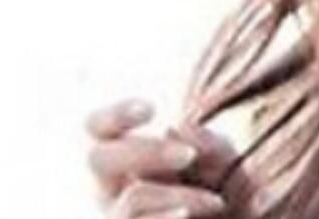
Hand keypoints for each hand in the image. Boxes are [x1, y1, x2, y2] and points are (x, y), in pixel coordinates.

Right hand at [86, 97, 234, 217]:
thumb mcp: (221, 159)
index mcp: (124, 158)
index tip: (151, 109)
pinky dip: (167, 218)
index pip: (96, 128)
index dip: (114, 114)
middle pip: (97, 159)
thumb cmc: (221, 190)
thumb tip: (173, 130)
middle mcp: (111, 190)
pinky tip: (186, 214)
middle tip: (189, 155)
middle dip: (148, 151)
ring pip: (132, 198)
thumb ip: (205, 141)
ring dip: (178, 195)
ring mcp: (119, 218)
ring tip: (216, 201)